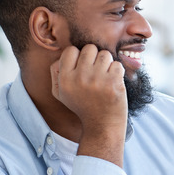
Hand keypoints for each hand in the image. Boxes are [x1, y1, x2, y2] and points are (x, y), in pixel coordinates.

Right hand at [50, 45, 127, 164]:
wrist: (102, 125)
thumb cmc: (82, 106)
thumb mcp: (61, 94)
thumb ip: (56, 73)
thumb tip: (62, 56)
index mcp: (65, 79)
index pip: (71, 50)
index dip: (78, 56)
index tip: (83, 68)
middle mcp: (80, 78)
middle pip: (89, 48)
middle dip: (94, 58)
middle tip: (96, 72)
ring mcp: (98, 80)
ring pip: (105, 54)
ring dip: (107, 64)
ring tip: (104, 78)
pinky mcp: (114, 83)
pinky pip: (117, 64)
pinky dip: (117, 72)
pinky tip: (113, 83)